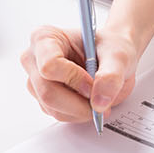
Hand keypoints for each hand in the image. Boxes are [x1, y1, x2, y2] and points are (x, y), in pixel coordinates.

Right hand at [21, 25, 137, 123]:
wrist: (112, 57)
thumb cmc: (110, 48)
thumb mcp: (118, 56)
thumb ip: (111, 76)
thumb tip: (100, 101)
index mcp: (46, 38)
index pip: (49, 65)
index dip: (73, 78)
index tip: (93, 83)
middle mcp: (35, 59)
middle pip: (47, 92)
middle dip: (78, 102)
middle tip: (101, 101)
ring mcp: (37, 81)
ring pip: (52, 108)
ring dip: (79, 110)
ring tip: (98, 98)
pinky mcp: (43, 98)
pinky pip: (58, 114)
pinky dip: (77, 113)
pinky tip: (89, 101)